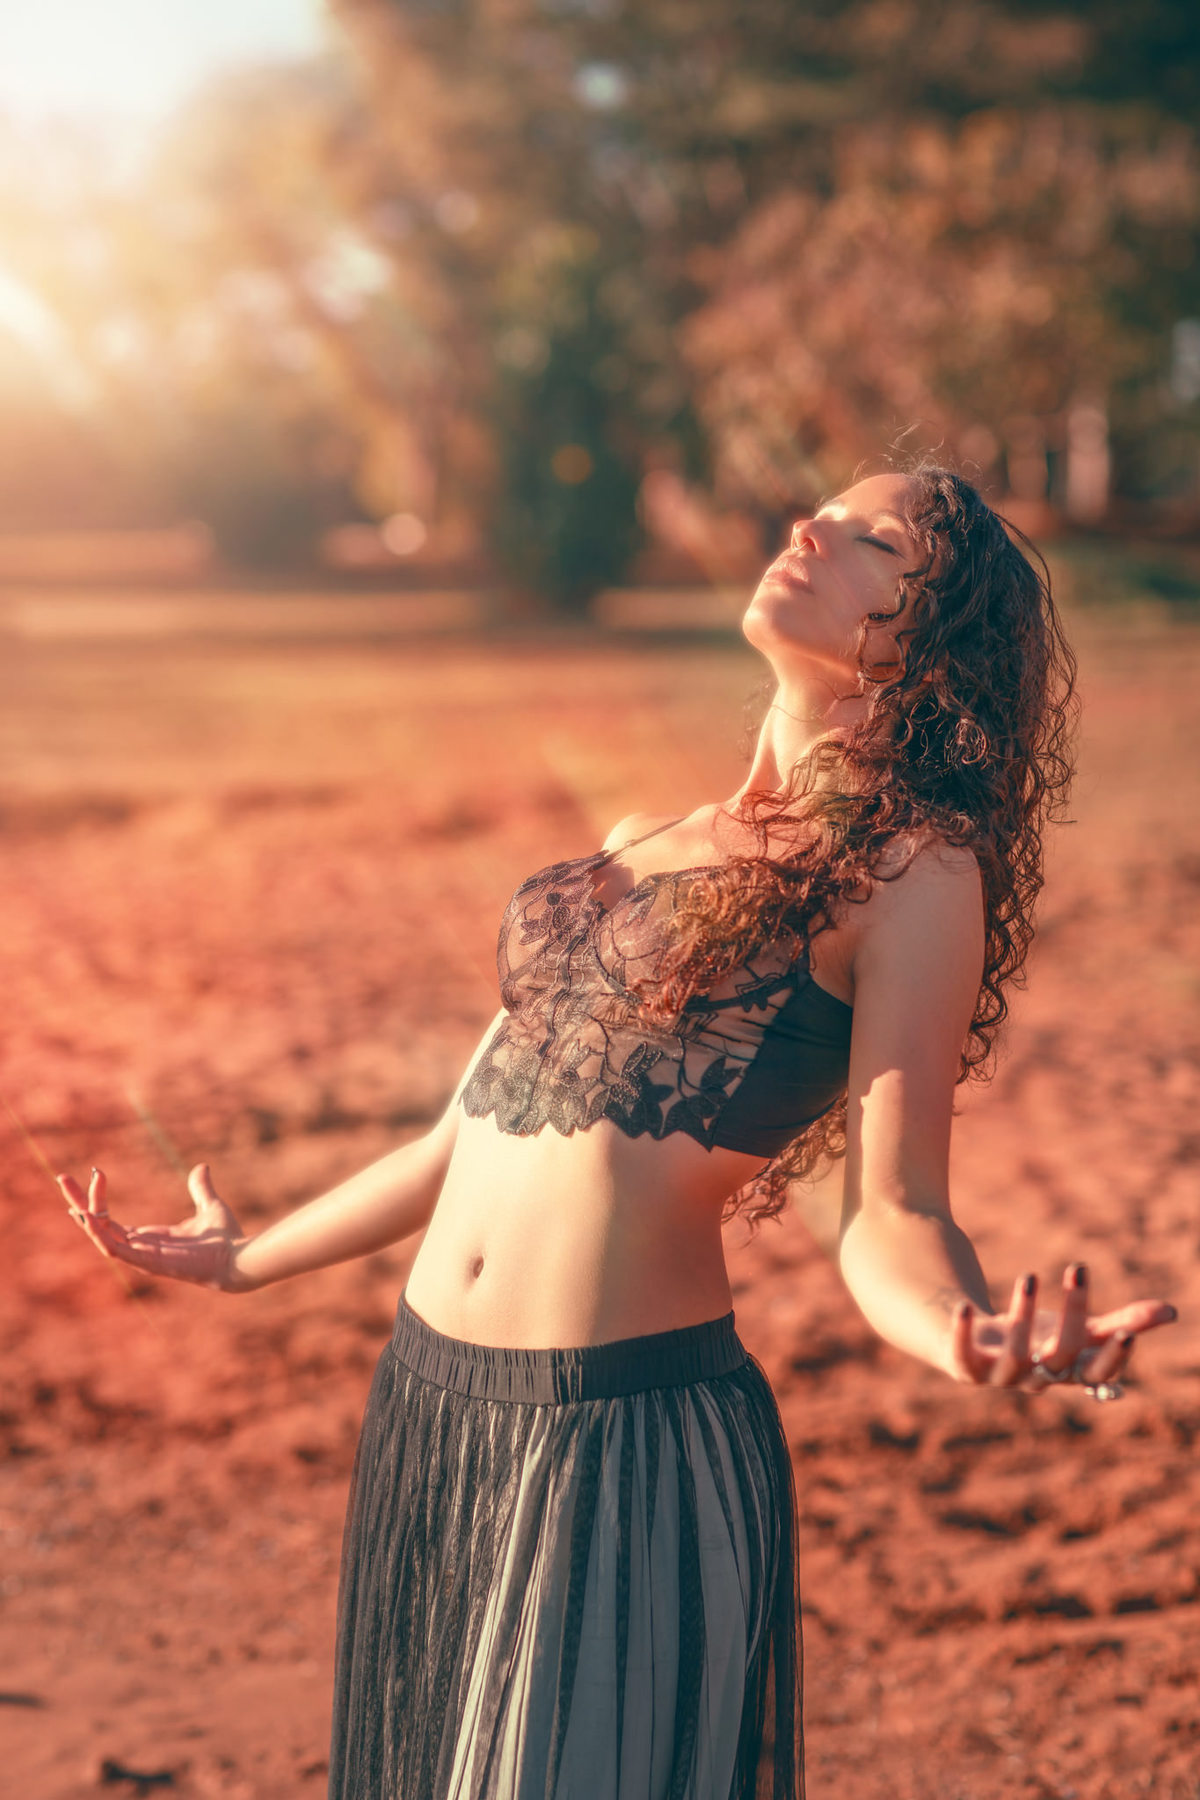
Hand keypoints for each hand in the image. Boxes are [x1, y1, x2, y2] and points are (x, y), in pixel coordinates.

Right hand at [57, 1165, 251, 1292]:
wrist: (239, 1257)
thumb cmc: (226, 1239)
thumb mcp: (209, 1206)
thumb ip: (201, 1188)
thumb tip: (202, 1167)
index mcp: (149, 1238)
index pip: (110, 1220)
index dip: (97, 1199)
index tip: (95, 1172)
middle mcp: (140, 1248)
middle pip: (98, 1225)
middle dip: (79, 1202)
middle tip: (62, 1177)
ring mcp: (141, 1257)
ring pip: (100, 1235)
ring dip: (84, 1212)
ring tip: (70, 1188)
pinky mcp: (147, 1262)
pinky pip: (113, 1249)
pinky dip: (98, 1232)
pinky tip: (87, 1213)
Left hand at [947, 1264, 1177, 1395]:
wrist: (980, 1347)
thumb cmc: (1040, 1337)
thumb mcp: (1081, 1328)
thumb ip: (1124, 1322)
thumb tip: (1172, 1311)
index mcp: (1070, 1372)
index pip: (1099, 1372)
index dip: (1114, 1357)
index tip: (1128, 1332)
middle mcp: (1038, 1378)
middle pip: (1061, 1355)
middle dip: (1072, 1315)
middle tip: (1078, 1269)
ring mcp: (1001, 1376)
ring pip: (1016, 1357)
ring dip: (1022, 1317)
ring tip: (1029, 1276)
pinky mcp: (966, 1365)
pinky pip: (962, 1354)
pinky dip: (963, 1331)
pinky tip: (964, 1304)